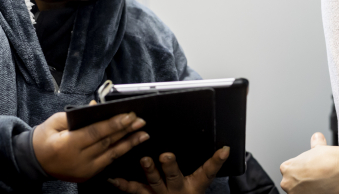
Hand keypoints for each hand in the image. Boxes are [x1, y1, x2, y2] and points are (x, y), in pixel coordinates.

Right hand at [32, 111, 148, 181]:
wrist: (35, 162)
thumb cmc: (45, 138)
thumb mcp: (55, 122)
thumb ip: (76, 114)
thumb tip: (96, 106)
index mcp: (67, 145)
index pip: (95, 133)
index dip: (114, 124)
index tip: (130, 115)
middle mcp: (78, 160)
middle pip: (106, 143)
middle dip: (126, 131)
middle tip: (141, 120)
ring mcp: (84, 170)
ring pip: (111, 155)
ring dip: (129, 143)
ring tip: (144, 134)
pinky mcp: (88, 176)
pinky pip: (108, 162)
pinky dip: (120, 152)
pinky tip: (131, 144)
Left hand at [108, 146, 229, 193]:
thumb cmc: (187, 192)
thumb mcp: (200, 180)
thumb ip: (211, 165)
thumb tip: (225, 149)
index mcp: (193, 184)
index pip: (207, 172)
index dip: (214, 161)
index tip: (222, 150)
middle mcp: (176, 189)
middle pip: (174, 177)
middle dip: (170, 166)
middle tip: (166, 155)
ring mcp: (159, 193)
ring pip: (153, 182)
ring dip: (149, 171)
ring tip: (145, 160)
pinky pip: (133, 189)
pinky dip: (122, 184)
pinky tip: (113, 178)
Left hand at [280, 132, 338, 193]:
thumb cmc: (331, 161)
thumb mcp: (320, 148)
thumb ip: (315, 143)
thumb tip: (316, 137)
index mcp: (287, 169)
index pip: (289, 170)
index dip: (301, 169)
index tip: (310, 169)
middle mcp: (288, 183)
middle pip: (293, 183)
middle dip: (303, 181)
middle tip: (316, 177)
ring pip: (300, 192)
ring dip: (308, 190)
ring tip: (322, 184)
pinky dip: (316, 193)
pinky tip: (324, 190)